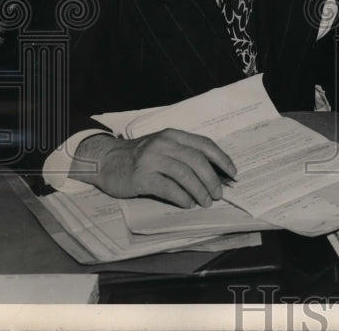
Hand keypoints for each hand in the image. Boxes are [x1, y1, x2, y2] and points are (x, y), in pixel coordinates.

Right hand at [70, 129, 236, 207]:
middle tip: (219, 194)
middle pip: (197, 161)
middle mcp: (164, 144)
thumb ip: (183, 153)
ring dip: (199, 190)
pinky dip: (182, 197)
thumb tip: (213, 172)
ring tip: (206, 202)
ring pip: (185, 175)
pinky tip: (188, 204)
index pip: (204, 144)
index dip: (221, 159)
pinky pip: (168, 188)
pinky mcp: (142, 176)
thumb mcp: (162, 146)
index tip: (232, 173)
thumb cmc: (139, 156)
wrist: (106, 160)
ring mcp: (152, 159)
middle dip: (212, 179)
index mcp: (173, 135)